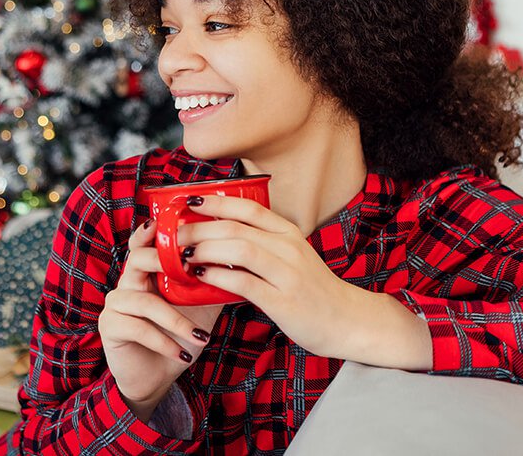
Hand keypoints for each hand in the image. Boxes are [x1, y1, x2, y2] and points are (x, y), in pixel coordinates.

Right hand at [99, 220, 222, 419]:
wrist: (159, 373)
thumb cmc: (179, 334)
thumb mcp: (200, 306)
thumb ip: (213, 283)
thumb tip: (243, 264)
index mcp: (147, 271)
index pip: (144, 242)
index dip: (152, 230)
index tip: (169, 222)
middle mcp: (128, 282)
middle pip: (138, 259)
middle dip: (165, 262)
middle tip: (191, 271)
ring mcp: (116, 304)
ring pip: (145, 302)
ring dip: (177, 321)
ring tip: (202, 336)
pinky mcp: (111, 327)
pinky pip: (139, 329)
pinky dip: (165, 342)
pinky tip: (182, 354)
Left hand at [176, 195, 367, 358]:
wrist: (347, 320)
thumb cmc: (313, 289)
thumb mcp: (292, 256)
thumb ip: (263, 244)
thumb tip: (220, 237)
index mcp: (289, 233)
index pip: (248, 208)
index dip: (216, 202)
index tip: (189, 202)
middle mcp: (288, 248)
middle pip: (235, 227)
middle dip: (199, 227)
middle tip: (175, 234)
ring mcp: (287, 274)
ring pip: (239, 249)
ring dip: (205, 249)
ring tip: (183, 254)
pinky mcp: (283, 301)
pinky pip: (244, 283)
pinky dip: (218, 277)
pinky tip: (201, 275)